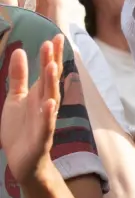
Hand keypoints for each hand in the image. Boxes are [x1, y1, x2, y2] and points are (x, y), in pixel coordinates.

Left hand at [0, 35, 64, 183]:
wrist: (23, 161)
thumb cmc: (21, 128)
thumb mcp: (16, 99)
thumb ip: (19, 77)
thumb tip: (19, 51)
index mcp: (40, 95)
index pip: (47, 71)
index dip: (51, 55)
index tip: (55, 36)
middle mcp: (45, 104)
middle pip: (50, 80)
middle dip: (52, 61)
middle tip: (54, 42)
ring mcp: (45, 120)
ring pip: (50, 99)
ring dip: (52, 82)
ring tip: (52, 66)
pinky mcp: (41, 138)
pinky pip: (46, 125)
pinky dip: (48, 115)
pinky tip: (49, 104)